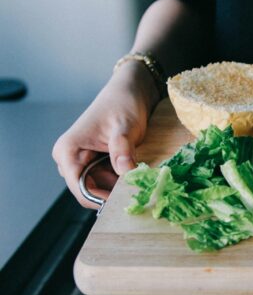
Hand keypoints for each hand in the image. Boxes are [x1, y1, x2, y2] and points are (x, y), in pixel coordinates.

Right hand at [52, 62, 158, 207]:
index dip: (102, 199)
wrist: (130, 91)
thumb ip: (122, 151)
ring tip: (142, 189)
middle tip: (139, 198)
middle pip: (90, 191)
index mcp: (68, 151)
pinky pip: (108, 181)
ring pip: (101, 188)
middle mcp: (71, 159)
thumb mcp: (124, 128)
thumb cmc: (122, 104)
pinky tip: (138, 181)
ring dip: (121, 190)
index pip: (80, 188)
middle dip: (114, 196)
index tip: (126, 203)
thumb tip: (126, 174)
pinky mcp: (97, 163)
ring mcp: (83, 162)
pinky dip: (123, 183)